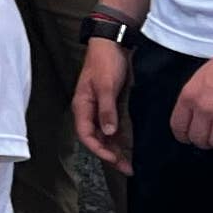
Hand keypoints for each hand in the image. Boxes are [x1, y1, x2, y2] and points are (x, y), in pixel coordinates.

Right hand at [72, 35, 133, 172]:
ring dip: (116, 149)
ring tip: (130, 164)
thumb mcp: (105, 86)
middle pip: (97, 139)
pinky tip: (130, 147)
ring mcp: (101, 108)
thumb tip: (109, 132)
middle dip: (110, 155)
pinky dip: (121, 138)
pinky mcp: (111, 105)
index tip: (114, 159)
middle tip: (127, 169)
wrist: (112, 43)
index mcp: (83, 106)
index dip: (99, 149)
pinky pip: (114, 127)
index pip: (86, 135)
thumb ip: (106, 109)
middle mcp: (90, 111)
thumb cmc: (105, 62)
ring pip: (106, 135)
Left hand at [171, 45, 212, 151]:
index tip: (187, 138)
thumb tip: (193, 115)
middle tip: (207, 139)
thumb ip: (194, 97)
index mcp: (189, 96)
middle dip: (201, 141)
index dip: (183, 135)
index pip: (178, 126)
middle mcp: (203, 108)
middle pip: (197, 138)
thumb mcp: (200, 78)